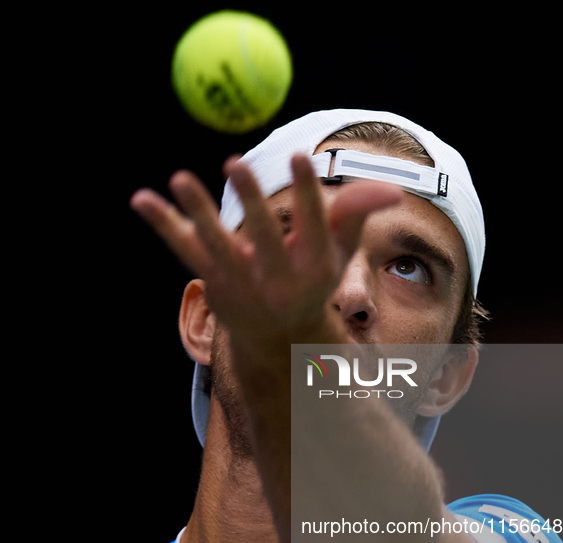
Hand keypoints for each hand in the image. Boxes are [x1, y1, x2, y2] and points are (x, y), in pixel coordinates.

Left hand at [130, 154, 401, 346]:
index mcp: (313, 267)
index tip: (300, 157)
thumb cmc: (311, 280)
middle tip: (235, 164)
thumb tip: (394, 190)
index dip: (307, 192)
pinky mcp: (211, 278)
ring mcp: (240, 281)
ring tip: (179, 179)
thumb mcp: (338, 250)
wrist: (277, 338)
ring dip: (197, 212)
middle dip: (251, 202)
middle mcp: (277, 278)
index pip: (313, 225)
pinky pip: (184, 247)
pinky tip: (140, 199)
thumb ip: (356, 214)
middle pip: (264, 237)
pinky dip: (162, 222)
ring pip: (216, 244)